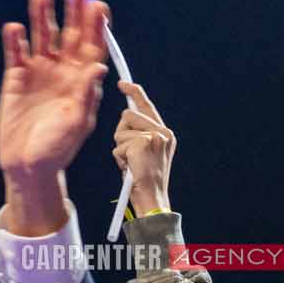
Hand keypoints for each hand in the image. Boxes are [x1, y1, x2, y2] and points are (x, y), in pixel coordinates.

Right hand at [0, 0, 109, 227]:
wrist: (28, 165)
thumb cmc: (58, 148)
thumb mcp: (77, 122)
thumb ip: (86, 93)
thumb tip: (98, 65)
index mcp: (82, 80)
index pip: (93, 45)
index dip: (97, 25)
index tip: (99, 4)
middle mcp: (63, 71)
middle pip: (70, 33)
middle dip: (74, 8)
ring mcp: (39, 72)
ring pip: (42, 36)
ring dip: (42, 16)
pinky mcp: (15, 77)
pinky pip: (15, 52)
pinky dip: (14, 39)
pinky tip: (14, 27)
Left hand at [111, 81, 175, 214]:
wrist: (153, 199)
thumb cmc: (145, 180)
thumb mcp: (145, 153)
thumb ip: (139, 134)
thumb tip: (125, 117)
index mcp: (165, 133)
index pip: (147, 106)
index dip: (134, 92)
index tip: (122, 83)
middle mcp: (163, 132)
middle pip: (127, 115)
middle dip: (122, 135)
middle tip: (130, 156)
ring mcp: (154, 136)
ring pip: (121, 130)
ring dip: (120, 148)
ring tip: (131, 163)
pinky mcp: (143, 143)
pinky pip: (118, 144)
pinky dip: (120, 158)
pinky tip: (131, 168)